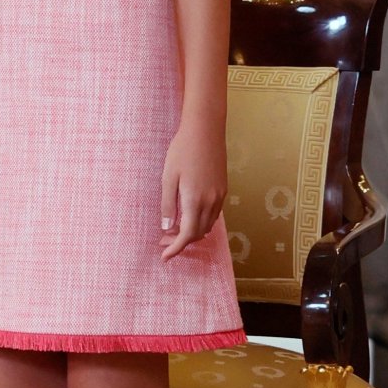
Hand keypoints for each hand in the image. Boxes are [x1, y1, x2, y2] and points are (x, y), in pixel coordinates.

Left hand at [160, 116, 226, 258]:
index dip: (176, 249)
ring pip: (207, 225)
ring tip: (173, 231)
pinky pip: (214, 214)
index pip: (187, 235)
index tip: (164, 257)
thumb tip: (166, 228)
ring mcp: (220, 196)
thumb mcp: (168, 177)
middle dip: (181, 242)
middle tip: (163, 242)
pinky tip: (188, 217)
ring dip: (192, 233)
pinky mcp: (223, 189)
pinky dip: (201, 222)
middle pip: (198, 233)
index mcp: (195, 200)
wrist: (205, 130)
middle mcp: (211, 202)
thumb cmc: (182, 150)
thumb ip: (167, 204)